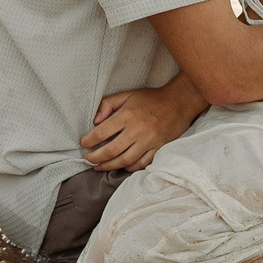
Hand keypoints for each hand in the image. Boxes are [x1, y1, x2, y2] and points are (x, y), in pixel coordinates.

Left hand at [80, 78, 207, 169]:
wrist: (179, 102)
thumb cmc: (151, 99)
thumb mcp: (127, 95)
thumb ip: (108, 104)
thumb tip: (95, 121)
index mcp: (127, 115)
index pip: (101, 132)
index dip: (89, 141)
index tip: (83, 143)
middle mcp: (137, 130)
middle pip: (110, 150)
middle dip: (95, 157)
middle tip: (87, 159)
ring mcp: (149, 141)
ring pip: (124, 160)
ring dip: (109, 166)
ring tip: (99, 166)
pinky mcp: (159, 148)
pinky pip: (141, 164)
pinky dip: (129, 167)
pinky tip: (120, 166)